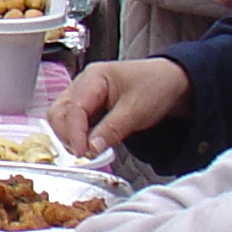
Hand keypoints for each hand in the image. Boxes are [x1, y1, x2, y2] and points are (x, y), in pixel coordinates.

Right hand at [47, 58, 190, 159]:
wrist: (172, 82)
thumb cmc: (156, 86)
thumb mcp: (137, 110)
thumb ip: (112, 129)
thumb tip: (91, 148)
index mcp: (93, 77)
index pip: (75, 108)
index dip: (75, 133)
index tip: (83, 152)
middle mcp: (82, 85)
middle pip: (59, 112)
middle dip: (67, 135)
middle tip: (84, 153)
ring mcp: (83, 96)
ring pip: (62, 118)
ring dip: (70, 136)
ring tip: (87, 151)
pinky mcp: (88, 107)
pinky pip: (73, 122)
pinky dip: (77, 136)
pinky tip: (89, 144)